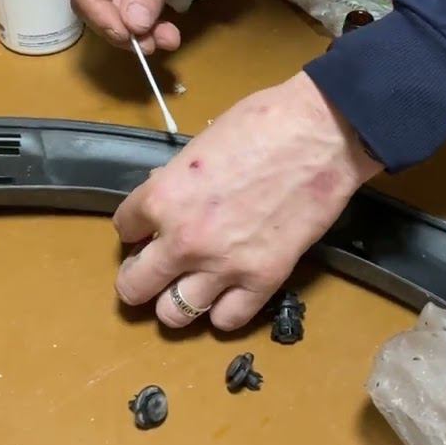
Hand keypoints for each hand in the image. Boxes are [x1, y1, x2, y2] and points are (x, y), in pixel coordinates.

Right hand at [64, 0, 229, 53]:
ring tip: (166, 40)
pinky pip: (127, 7)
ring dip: (135, 29)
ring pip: (110, 8)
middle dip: (118, 25)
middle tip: (148, 45)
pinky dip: (145, 23)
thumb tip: (133, 26)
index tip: (123, 32)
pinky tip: (166, 34)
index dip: (96, 10)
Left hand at [113, 72, 383, 329]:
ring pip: (174, 314)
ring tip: (188, 288)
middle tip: (154, 270)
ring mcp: (223, 266)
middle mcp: (184, 240)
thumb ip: (177, 181)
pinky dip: (223, 311)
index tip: (148, 227)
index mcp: (163, 198)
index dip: (136, 228)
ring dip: (176, 302)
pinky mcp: (263, 280)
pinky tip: (228, 295)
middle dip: (139, 279)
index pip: (124, 229)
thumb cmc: (264, 124)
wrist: (322, 134)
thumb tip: (168, 195)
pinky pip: (227, 320)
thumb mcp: (201, 146)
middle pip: (134, 287)